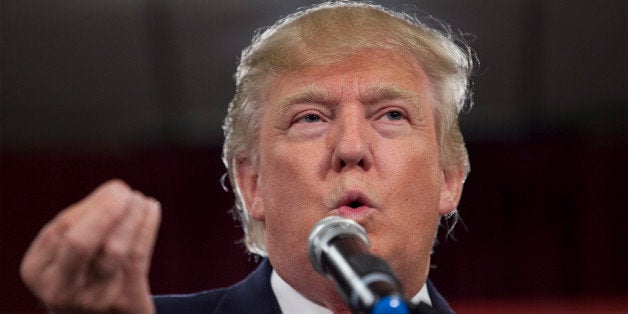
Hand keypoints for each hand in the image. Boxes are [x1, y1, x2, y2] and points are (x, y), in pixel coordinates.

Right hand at [20, 180, 161, 313]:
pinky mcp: (123, 301)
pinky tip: (153, 209)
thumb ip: (82, 226)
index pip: (62, 228)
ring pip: (114, 249)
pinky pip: (137, 257)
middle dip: (106, 210)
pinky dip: (147, 227)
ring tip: (141, 200)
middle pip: (80, 242)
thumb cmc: (85, 276)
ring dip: (132, 216)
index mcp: (38, 270)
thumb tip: (115, 192)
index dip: (93, 204)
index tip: (116, 188)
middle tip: (126, 191)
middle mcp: (60, 288)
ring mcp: (92, 299)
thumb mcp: (67, 256)